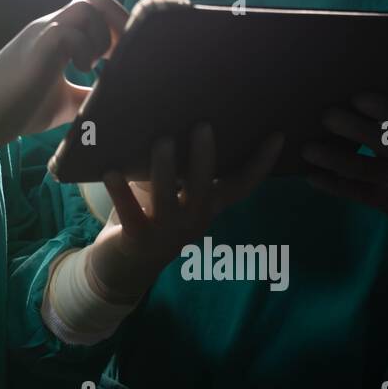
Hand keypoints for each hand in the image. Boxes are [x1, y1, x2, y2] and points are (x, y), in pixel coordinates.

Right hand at [0, 0, 129, 147]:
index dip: (120, 26)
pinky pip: (70, 31)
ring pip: (87, 8)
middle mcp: (53, 26)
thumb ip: (88, 94)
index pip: (99, 9)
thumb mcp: (66, 102)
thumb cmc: (20, 108)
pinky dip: (85, 49)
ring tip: (95, 65)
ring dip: (102, 36)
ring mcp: (44, 34)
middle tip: (119, 57)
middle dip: (119, 24)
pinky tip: (81, 70)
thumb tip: (115, 99)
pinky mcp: (37, 47)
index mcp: (61, 35)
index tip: (127, 55)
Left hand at [86, 124, 283, 302]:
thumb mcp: (172, 194)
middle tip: (202, 126)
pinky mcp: (137, 238)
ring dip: (165, 171)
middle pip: (203, 190)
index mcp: (206, 207)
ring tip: (163, 142)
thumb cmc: (151, 216)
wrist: (125, 269)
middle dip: (204, 159)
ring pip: (168, 200)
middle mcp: (192, 220)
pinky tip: (110, 171)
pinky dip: (120, 192)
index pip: (241, 186)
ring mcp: (166, 232)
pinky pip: (130, 213)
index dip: (260, 164)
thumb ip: (177, 169)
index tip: (277, 136)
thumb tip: (171, 119)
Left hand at [301, 93, 387, 244]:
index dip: (381, 108)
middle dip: (353, 128)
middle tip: (326, 116)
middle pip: (382, 141)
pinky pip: (355, 192)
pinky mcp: (385, 202)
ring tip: (308, 149)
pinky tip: (312, 176)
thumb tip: (348, 100)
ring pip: (363, 168)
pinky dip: (332, 184)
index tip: (357, 97)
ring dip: (334, 159)